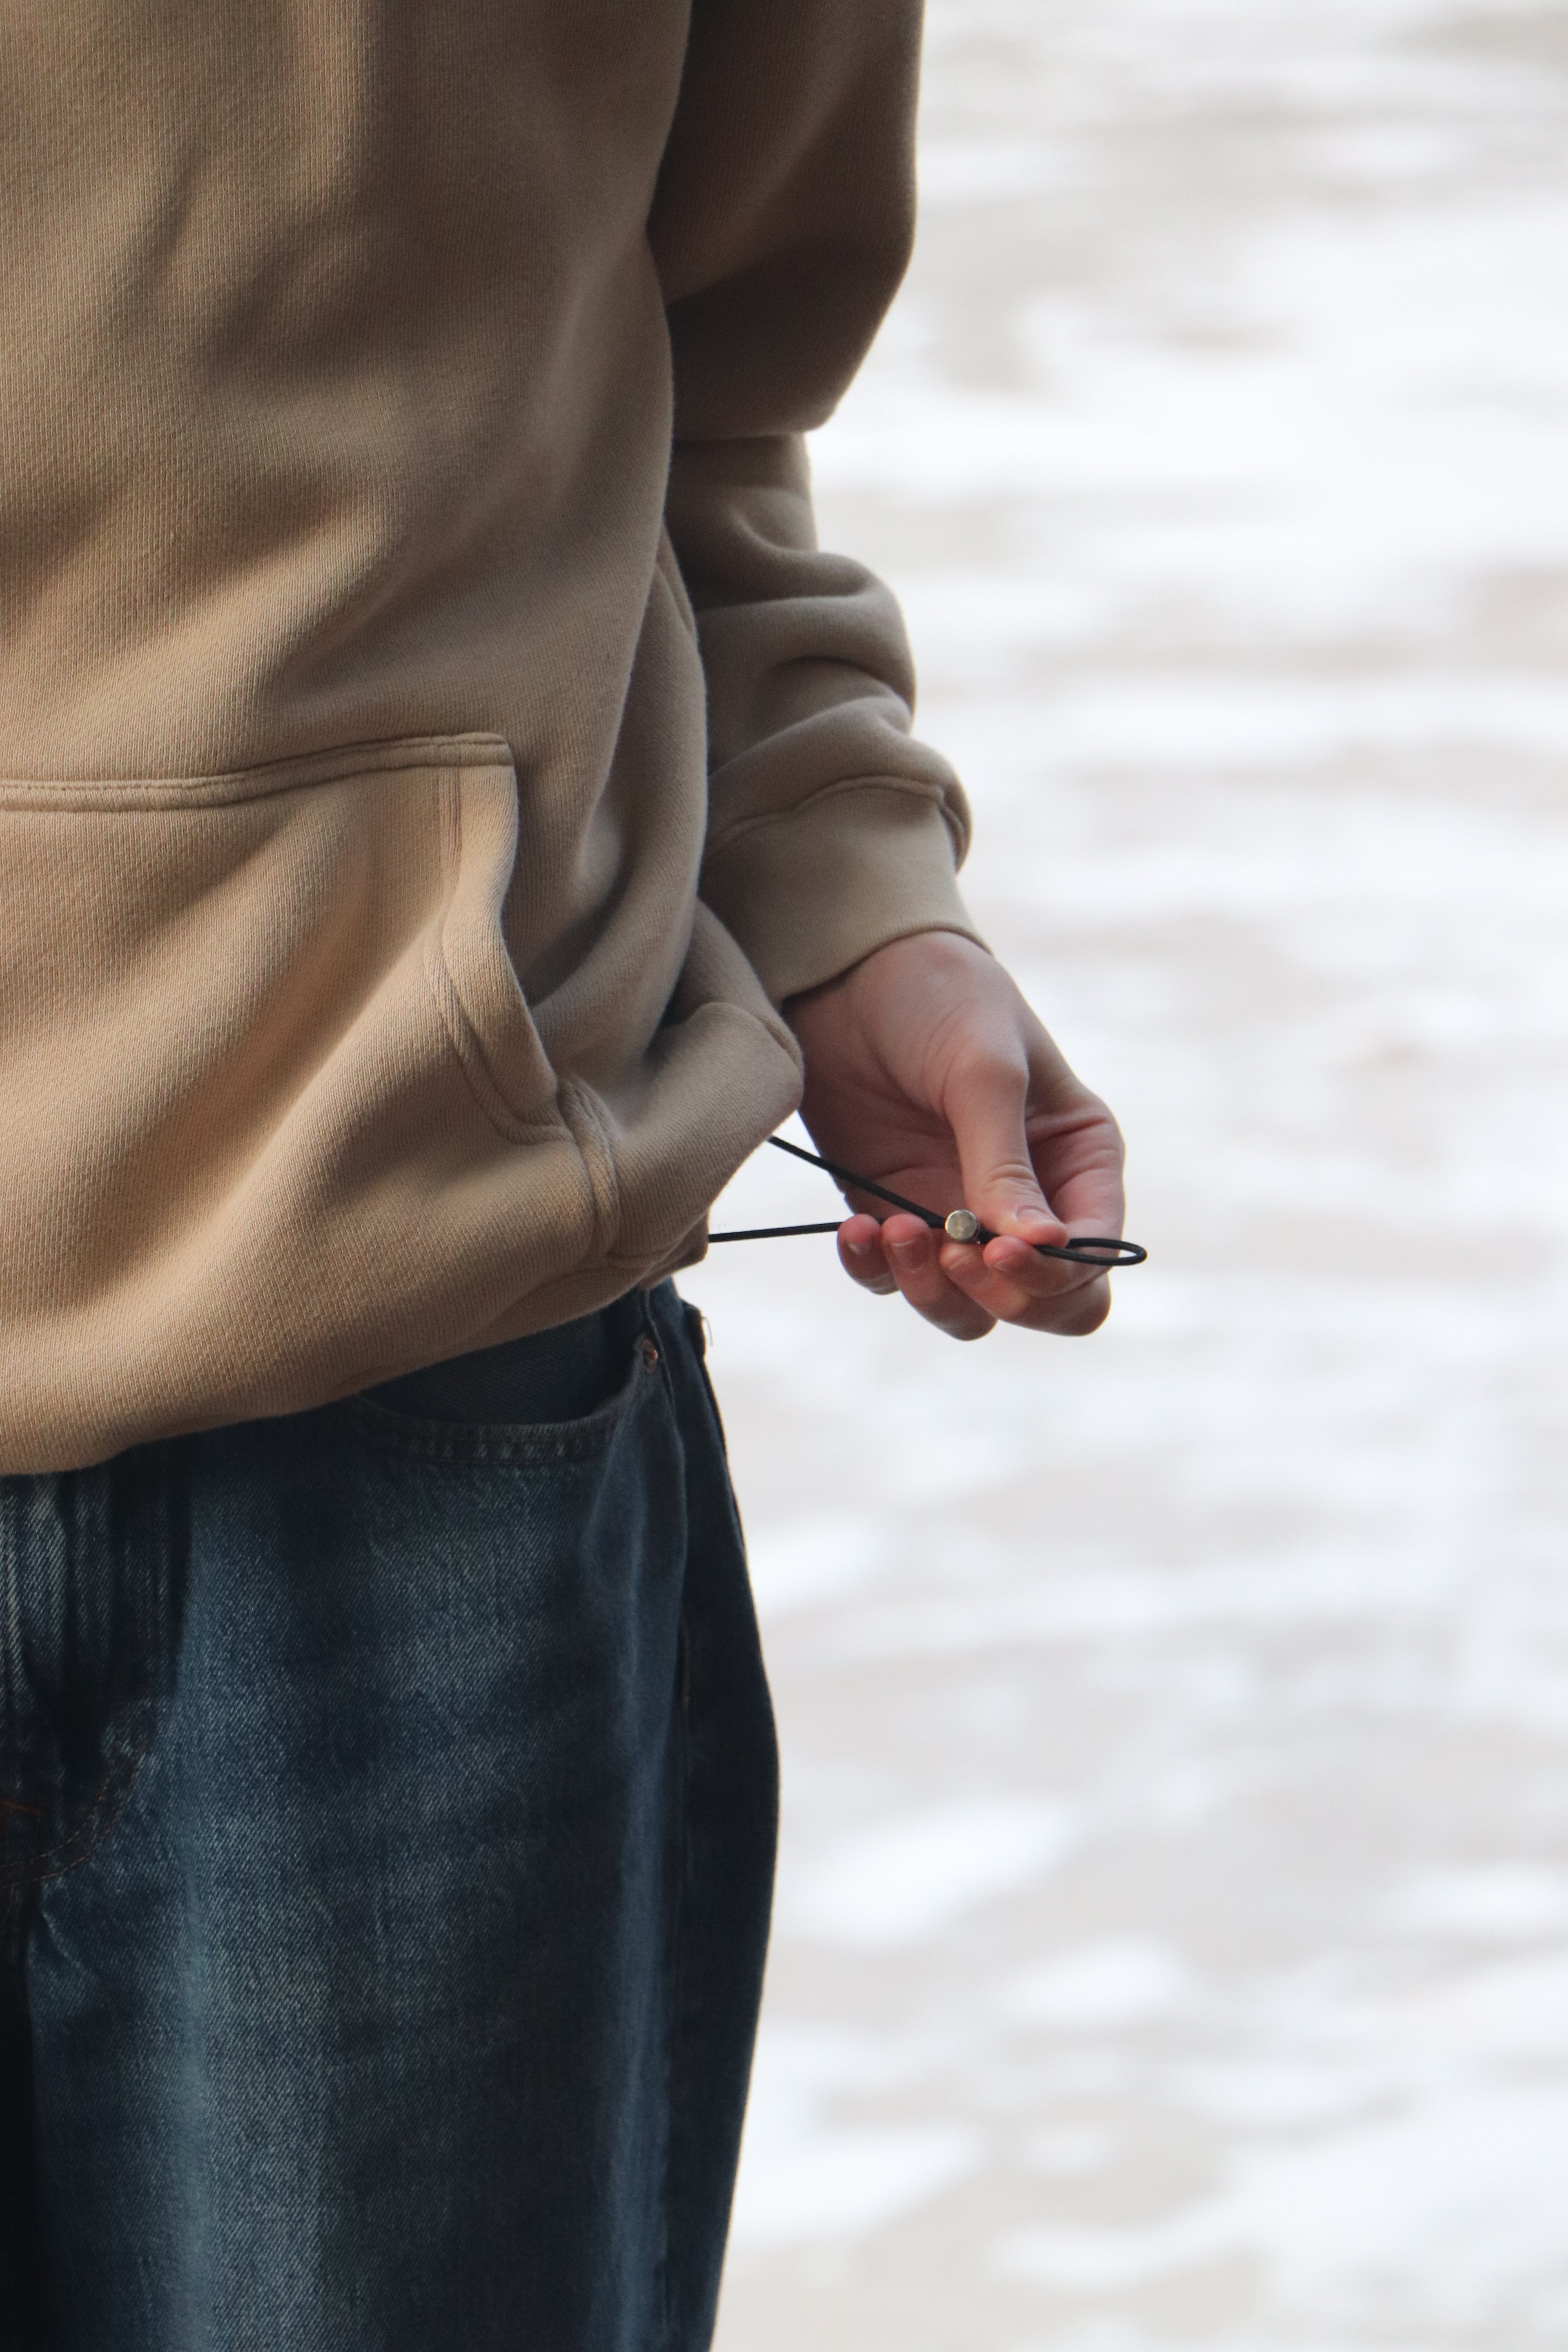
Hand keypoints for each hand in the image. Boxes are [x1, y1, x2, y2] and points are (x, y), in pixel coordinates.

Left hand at [784, 931, 1125, 1340]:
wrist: (848, 970)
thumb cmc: (940, 998)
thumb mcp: (983, 1071)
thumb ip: (1005, 1164)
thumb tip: (1038, 1247)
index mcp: (1079, 1159)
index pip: (1093, 1256)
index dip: (1053, 1273)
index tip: (997, 1247)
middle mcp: (1030, 1200)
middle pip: (1045, 1304)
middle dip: (999, 1295)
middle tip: (950, 1250)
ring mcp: (960, 1214)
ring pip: (969, 1309)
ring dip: (931, 1290)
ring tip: (892, 1230)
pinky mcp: (895, 1215)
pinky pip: (894, 1279)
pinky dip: (875, 1270)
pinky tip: (855, 1228)